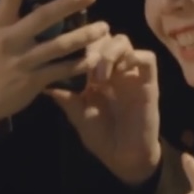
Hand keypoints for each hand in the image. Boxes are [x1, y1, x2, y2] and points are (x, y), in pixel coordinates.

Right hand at [0, 0, 108, 128]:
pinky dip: (79, 64)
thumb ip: (14, 16)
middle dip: (68, 4)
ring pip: (58, 46)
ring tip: (103, 27)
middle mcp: (10, 40)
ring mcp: (22, 61)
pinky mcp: (33, 81)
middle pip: (42, 17)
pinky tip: (94, 57)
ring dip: (83, 35)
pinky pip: (61, 70)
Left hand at [47, 34, 160, 185]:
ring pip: (124, 41)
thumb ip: (66, 100)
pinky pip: (147, 58)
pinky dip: (133, 58)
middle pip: (107, 36)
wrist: (124, 157)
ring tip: (101, 75)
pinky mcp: (149, 82)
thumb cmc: (102, 137)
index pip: (90, 44)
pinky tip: (120, 73)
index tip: (69, 50)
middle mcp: (114, 69)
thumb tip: (45, 86)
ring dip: (110, 52)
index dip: (81, 41)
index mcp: (96, 74)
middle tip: (86, 64)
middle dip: (95, 43)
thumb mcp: (79, 117)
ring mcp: (131, 74)